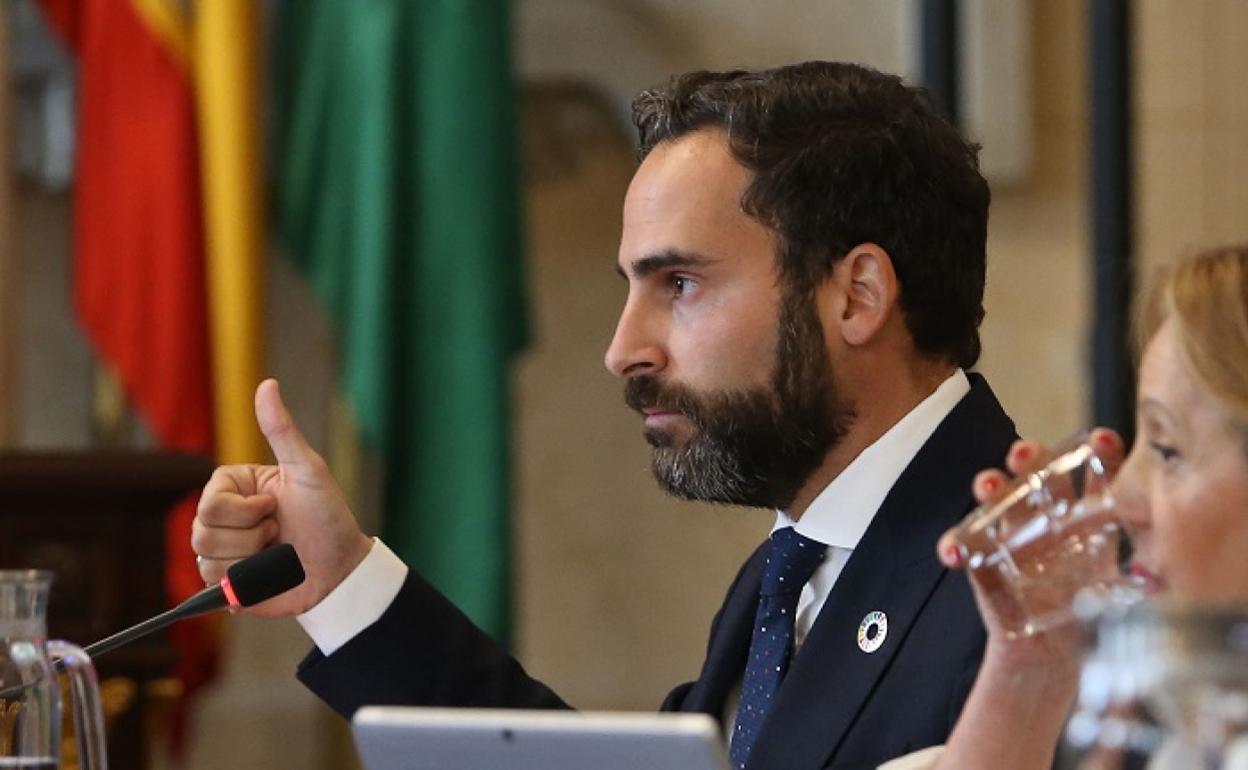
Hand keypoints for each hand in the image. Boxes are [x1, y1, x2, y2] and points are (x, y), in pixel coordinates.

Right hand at [192, 379, 373, 616]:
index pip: (210, 500)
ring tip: (277, 552)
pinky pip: (214, 584)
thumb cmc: (329, 517)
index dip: (244, 509)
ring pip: (206, 558)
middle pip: (201, 531)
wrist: (341, 569)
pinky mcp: (226, 583)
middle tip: (278, 530)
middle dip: (250, 535)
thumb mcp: (309, 470)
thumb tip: (267, 384)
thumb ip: (282, 431)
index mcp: (234, 488)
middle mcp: (223, 518)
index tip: (275, 505)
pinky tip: (267, 573)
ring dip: (251, 559)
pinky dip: (246, 581)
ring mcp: (222, 551)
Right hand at [937, 429, 1126, 667]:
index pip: (1093, 476)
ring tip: (989, 485)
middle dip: (1030, 455)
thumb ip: (1135, 584)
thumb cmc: (1086, 620)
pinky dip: (953, 545)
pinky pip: (963, 547)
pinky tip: (954, 552)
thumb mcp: (1117, 596)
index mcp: (1083, 521)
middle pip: (1035, 474)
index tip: (1103, 439)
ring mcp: (1011, 537)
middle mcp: (1045, 520)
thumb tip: (1157, 584)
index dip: (1099, 453)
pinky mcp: (984, 561)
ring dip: (989, 485)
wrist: (1052, 659)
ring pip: (996, 499)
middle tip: (1027, 453)